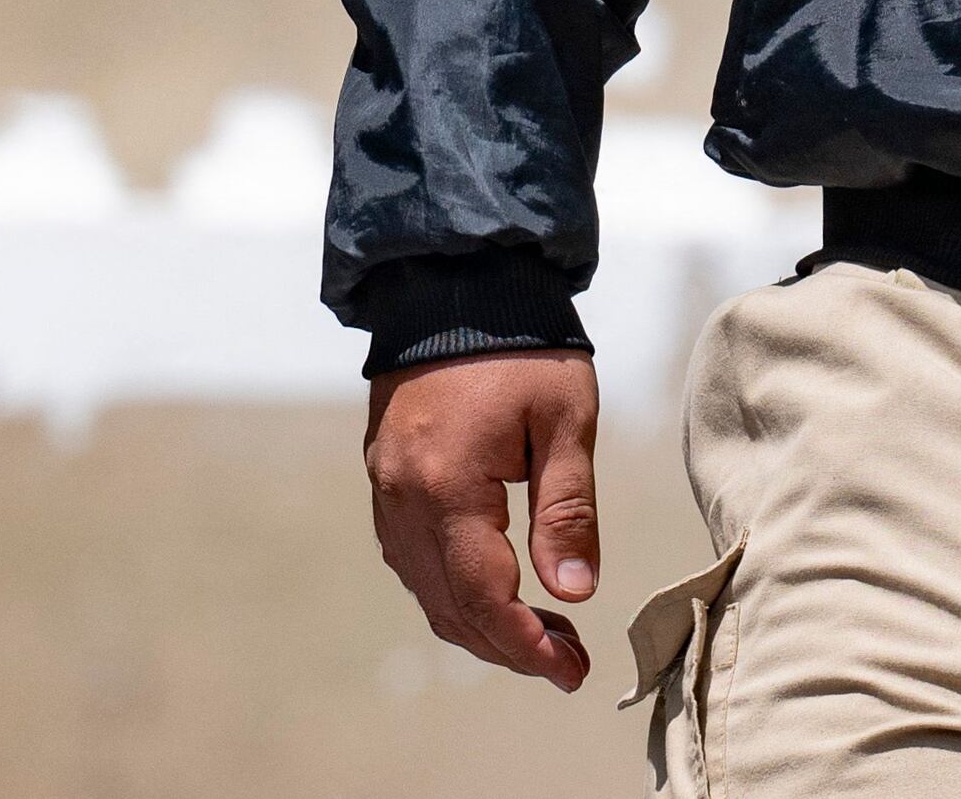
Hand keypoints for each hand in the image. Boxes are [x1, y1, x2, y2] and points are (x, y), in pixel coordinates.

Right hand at [365, 349, 605, 689]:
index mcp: (447, 488)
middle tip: (566, 664)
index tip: (570, 670)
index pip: (483, 596)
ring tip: (545, 636)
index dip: (526, 644)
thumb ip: (568, 510)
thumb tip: (574, 592)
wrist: (456, 289)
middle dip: (509, 646)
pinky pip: (415, 560)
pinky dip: (456, 590)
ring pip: (428, 590)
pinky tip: (500, 592)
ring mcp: (386, 495)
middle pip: (450, 606)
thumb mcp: (566, 421)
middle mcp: (403, 502)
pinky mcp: (386, 484)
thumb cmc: (523, 349)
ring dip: (482, 623)